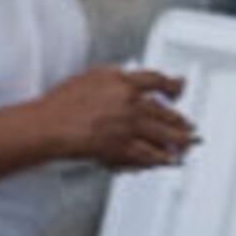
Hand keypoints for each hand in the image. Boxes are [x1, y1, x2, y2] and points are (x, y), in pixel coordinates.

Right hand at [34, 68, 192, 172]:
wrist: (47, 127)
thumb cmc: (60, 104)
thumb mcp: (92, 76)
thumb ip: (116, 77)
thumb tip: (131, 78)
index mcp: (125, 83)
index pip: (159, 81)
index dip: (174, 86)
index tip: (179, 89)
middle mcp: (131, 103)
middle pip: (167, 111)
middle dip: (181, 121)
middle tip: (188, 125)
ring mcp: (128, 127)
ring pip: (164, 134)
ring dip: (178, 141)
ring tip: (186, 144)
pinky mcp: (121, 147)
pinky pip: (148, 154)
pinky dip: (160, 157)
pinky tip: (167, 159)